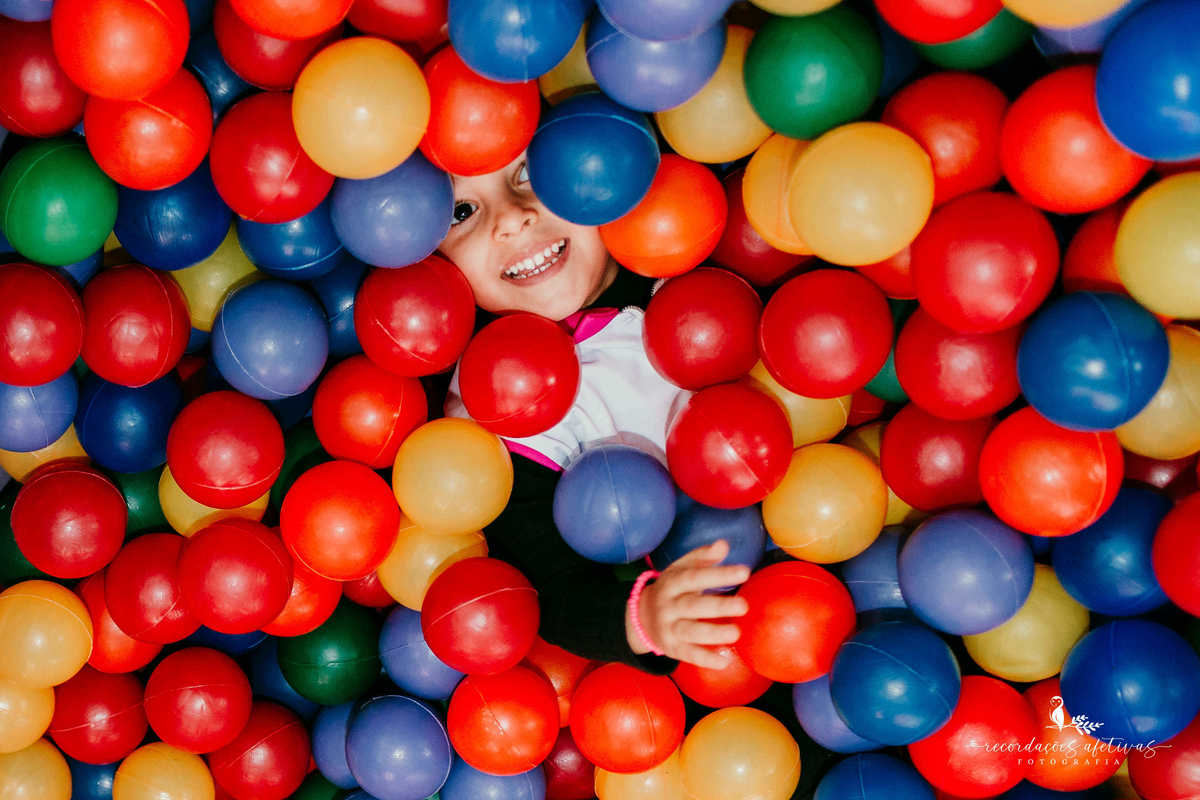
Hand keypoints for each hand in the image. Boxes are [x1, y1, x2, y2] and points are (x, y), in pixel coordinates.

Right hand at [626, 540, 751, 669]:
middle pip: (692, 606)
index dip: (718, 574)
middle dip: (718, 606)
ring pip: (690, 632)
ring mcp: (669, 628)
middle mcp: (668, 606)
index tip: (744, 572)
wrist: (640, 617)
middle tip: (744, 605)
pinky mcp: (672, 648)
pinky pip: (688, 655)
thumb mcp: (680, 569)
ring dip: (713, 633)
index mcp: (672, 583)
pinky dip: (705, 659)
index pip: (694, 577)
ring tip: (736, 633)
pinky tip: (724, 661)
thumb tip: (723, 544)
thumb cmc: (671, 589)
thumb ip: (702, 557)